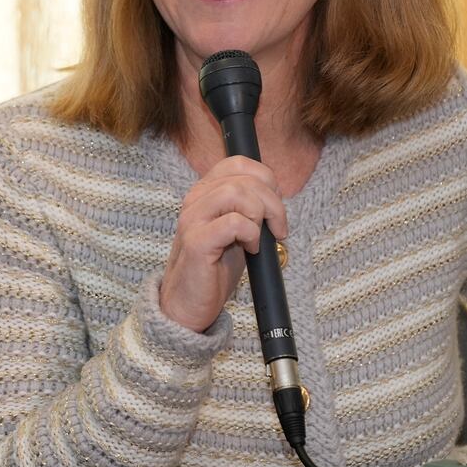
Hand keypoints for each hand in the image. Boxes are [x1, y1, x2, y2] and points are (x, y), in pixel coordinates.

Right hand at [159, 156, 287, 332]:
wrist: (189, 303)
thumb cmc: (215, 267)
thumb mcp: (236, 230)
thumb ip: (249, 208)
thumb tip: (275, 194)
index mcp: (205, 192)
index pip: (238, 163)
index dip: (265, 180)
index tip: (274, 209)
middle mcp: (195, 200)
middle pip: (244, 178)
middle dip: (273, 203)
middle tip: (277, 230)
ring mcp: (193, 219)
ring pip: (237, 193)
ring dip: (261, 216)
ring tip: (260, 239)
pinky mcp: (197, 242)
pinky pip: (233, 222)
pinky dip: (251, 234)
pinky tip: (250, 250)